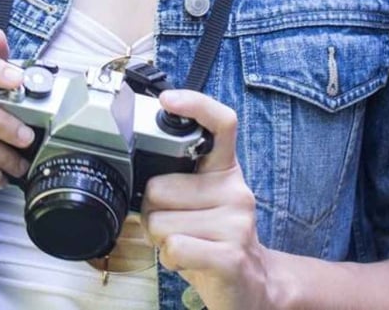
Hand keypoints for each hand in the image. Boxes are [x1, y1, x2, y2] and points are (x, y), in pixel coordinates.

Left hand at [142, 90, 274, 309]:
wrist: (252, 287)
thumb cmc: (214, 241)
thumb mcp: (202, 202)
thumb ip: (179, 179)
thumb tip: (136, 166)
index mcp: (225, 171)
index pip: (221, 124)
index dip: (195, 105)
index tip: (168, 100)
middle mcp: (235, 190)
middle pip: (159, 187)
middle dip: (153, 211)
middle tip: (174, 225)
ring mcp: (236, 222)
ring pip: (160, 222)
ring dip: (161, 240)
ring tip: (185, 244)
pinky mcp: (230, 255)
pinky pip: (174, 247)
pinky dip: (170, 259)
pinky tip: (188, 260)